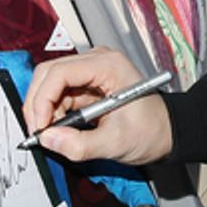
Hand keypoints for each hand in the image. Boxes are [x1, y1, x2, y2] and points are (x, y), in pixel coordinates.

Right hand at [24, 47, 173, 165]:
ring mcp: (91, 71)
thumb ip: (80, 145)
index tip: (40, 127)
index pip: (60, 72)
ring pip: (51, 84)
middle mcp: (97, 61)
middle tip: (39, 133)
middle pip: (49, 74)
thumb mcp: (116, 142)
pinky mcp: (87, 84)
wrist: (168, 132)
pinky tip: (62, 130)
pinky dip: (54, 112)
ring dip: (46, 110)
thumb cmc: (151, 131)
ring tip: (55, 135)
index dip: (42, 100)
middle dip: (38, 104)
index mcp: (108, 66)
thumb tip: (48, 139)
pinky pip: (60, 94)